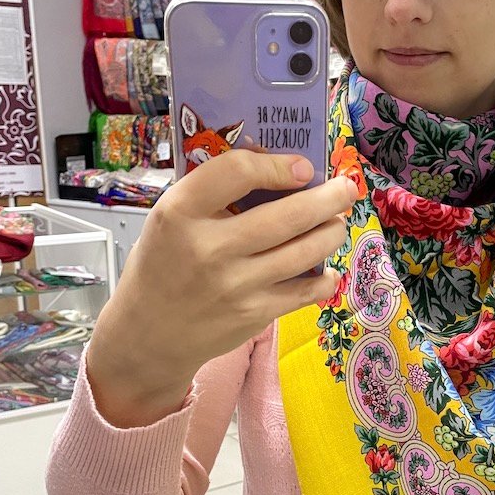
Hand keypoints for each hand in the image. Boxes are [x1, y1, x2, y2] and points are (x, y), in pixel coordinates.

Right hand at [87, 146, 358, 425]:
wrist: (148, 333)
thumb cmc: (163, 263)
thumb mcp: (171, 218)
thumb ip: (214, 192)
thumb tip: (276, 161)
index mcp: (180, 213)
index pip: (237, 172)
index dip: (277, 164)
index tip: (302, 166)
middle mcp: (209, 249)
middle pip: (287, 215)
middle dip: (328, 198)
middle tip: (346, 188)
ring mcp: (235, 286)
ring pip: (304, 252)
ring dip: (331, 232)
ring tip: (337, 223)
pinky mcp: (253, 315)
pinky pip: (304, 291)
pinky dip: (324, 277)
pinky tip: (327, 267)